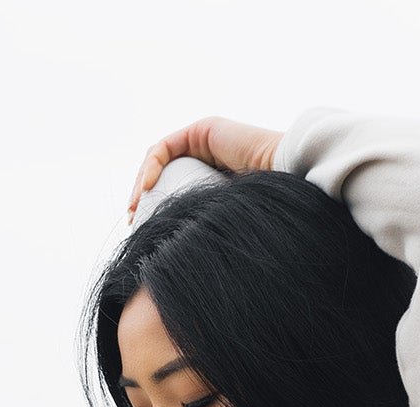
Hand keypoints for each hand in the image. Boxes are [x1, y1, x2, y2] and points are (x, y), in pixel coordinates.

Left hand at [125, 116, 284, 222]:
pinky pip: (165, 147)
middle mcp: (210, 156)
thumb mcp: (223, 221)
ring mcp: (206, 140)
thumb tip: (180, 263)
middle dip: (142, 196)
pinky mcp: (203, 129)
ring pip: (160, 160)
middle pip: (164, 173)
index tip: (142, 231)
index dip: (154, 207)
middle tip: (133, 221)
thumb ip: (205, 227)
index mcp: (215, 178)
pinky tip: (147, 189)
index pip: (174, 188)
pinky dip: (152, 166)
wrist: (285, 178)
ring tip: (136, 208)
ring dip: (142, 182)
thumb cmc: (262, 209)